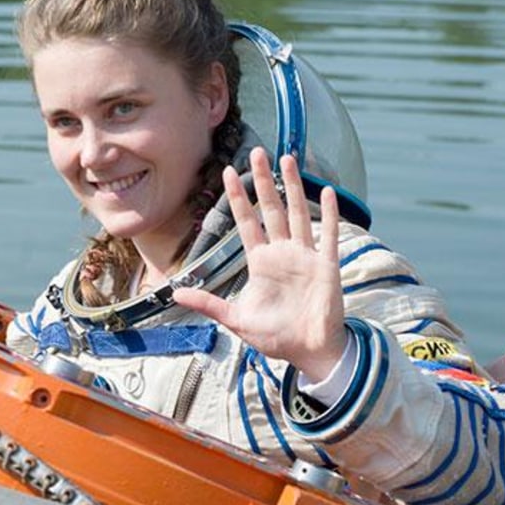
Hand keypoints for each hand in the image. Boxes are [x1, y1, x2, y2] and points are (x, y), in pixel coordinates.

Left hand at [173, 149, 347, 380]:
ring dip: (294, 187)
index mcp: (260, 263)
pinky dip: (329, 214)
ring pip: (298, 213)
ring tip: (288, 158)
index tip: (226, 172)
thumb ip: (209, 304)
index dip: (237, 197)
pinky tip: (328, 192)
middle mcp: (282, 253)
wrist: (308, 352)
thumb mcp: (236, 319)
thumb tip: (175, 294)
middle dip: (263, 181)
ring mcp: (305, 256)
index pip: (246, 222)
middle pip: (271, 209)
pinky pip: (329, 235)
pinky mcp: (326, 266)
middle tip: (257, 152)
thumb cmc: (276, 337)